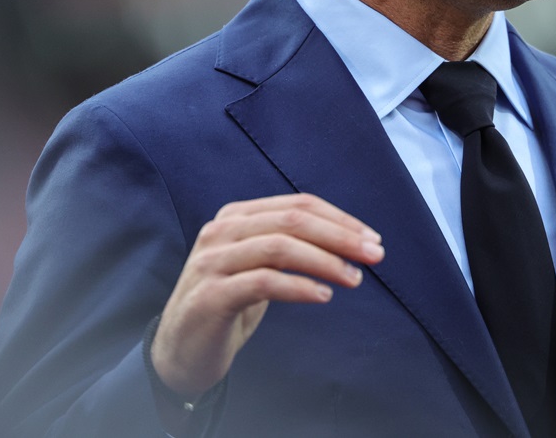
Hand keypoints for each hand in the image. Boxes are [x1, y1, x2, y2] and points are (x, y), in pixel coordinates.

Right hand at [150, 193, 384, 397]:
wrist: (181, 351)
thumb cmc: (230, 304)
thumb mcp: (258, 265)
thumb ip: (290, 245)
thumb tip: (350, 240)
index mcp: (236, 216)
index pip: (297, 205)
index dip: (340, 219)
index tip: (372, 238)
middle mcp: (221, 231)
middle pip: (292, 221)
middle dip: (340, 236)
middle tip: (375, 255)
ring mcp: (212, 262)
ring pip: (279, 247)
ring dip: (324, 261)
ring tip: (353, 278)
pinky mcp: (210, 296)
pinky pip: (263, 282)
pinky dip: (299, 286)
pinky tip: (323, 296)